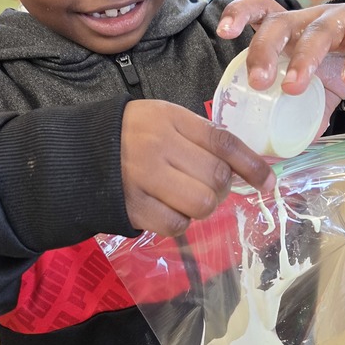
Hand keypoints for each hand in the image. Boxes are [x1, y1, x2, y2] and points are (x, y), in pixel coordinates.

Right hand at [121, 100, 274, 235]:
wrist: (76, 153)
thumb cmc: (130, 135)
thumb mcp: (163, 120)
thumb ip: (199, 137)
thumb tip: (246, 168)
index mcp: (170, 119)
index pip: (223, 142)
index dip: (252, 165)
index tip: (267, 182)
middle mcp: (158, 146)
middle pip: (216, 177)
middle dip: (221, 188)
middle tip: (207, 186)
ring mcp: (143, 178)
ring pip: (201, 204)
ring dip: (202, 207)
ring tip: (186, 198)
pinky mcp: (132, 207)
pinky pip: (176, 224)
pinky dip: (179, 222)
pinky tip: (167, 209)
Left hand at [217, 0, 344, 103]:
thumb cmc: (343, 60)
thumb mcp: (319, 87)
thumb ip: (300, 114)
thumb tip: (276, 155)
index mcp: (291, 30)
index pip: (260, 10)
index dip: (240, 14)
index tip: (224, 32)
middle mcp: (309, 19)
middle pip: (280, 23)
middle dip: (264, 50)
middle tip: (258, 82)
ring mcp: (341, 19)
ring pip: (318, 31)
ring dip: (304, 58)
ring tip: (294, 86)